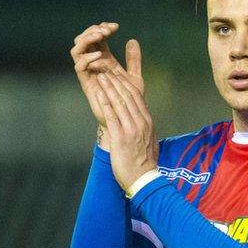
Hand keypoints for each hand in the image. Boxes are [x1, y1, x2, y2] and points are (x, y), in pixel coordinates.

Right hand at [70, 22, 145, 145]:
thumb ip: (134, 60)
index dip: (103, 28)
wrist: (126, 119)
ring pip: (76, 50)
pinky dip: (86, 58)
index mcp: (104, 60)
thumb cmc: (129, 100)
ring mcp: (89, 73)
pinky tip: (99, 55)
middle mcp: (93, 64)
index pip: (97, 38)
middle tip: (106, 30)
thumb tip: (132, 40)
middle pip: (83, 40)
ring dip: (87, 40)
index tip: (115, 27)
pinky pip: (79, 67)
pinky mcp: (87, 83)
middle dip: (92, 31)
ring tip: (101, 36)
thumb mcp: (134, 76)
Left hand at [95, 54, 157, 189]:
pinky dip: (105, 103)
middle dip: (116, 80)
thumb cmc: (144, 162)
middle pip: (127, 95)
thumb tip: (141, 120)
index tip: (117, 73)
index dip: (125, 82)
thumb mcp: (149, 141)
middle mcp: (140, 122)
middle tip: (106, 68)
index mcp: (147, 121)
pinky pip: (112, 117)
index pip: (136, 97)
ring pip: (119, 103)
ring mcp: (131, 129)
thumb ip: (144, 128)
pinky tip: (98, 94)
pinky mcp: (120, 138)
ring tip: (100, 75)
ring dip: (109, 87)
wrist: (143, 179)